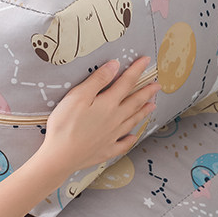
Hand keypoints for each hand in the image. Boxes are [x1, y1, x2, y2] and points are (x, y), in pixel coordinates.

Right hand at [40, 57, 160, 177]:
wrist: (60, 156)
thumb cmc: (65, 124)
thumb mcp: (78, 96)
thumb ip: (98, 80)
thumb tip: (115, 66)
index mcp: (108, 104)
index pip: (126, 83)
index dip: (136, 70)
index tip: (146, 60)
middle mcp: (115, 119)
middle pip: (134, 102)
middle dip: (146, 92)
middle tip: (157, 85)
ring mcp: (112, 136)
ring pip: (132, 121)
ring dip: (143, 112)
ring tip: (152, 105)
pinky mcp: (105, 150)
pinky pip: (122, 144)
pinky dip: (130, 139)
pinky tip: (133, 137)